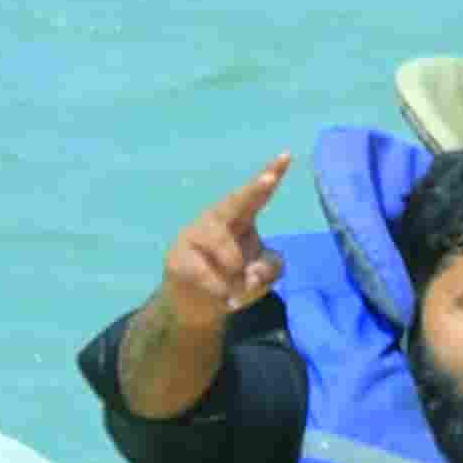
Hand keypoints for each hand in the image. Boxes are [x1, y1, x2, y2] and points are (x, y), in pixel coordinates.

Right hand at [163, 154, 290, 327]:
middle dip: (252, 190)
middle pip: (234, 203)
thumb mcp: (263, 275)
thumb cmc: (234, 281)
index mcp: (239, 219)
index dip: (271, 175)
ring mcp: (192, 236)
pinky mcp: (176, 258)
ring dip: (238, 274)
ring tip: (237, 288)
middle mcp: (215, 220)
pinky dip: (223, 290)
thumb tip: (252, 273)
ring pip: (227, 250)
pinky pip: (208, 275)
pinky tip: (225, 298)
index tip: (286, 155)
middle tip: (268, 179)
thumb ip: (271, 267)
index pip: (257, 196)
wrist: (196, 306)